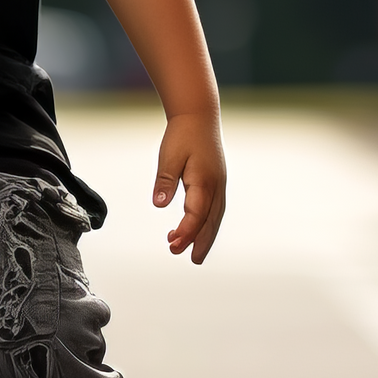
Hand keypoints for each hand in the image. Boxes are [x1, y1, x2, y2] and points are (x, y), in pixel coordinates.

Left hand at [152, 111, 225, 262]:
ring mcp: (219, 185)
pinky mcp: (216, 183)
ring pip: (214, 217)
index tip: (172, 243)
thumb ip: (164, 181)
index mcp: (204, 181)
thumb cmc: (182, 136)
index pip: (196, 214)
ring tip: (194, 253)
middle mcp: (216, 186)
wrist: (198, 116)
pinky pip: (214, 209)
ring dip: (205, 236)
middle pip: (210, 221)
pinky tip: (196, 229)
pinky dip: (207, 223)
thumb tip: (159, 204)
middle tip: (190, 260)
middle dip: (200, 242)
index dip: (186, 231)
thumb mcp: (168, 157)